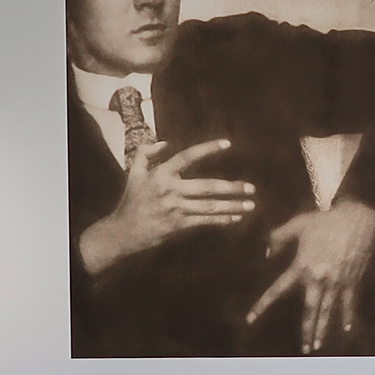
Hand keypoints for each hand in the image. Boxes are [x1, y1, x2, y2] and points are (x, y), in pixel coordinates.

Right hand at [79, 139, 255, 274]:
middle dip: (231, 188)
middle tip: (251, 188)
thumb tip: (165, 143)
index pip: (187, 156)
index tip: (227, 143)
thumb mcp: (134, 173)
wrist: (123, 231)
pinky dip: (222, 220)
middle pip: (207, 186)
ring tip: (250, 204)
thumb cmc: (131, 200)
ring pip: (209, 206)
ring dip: (232, 206)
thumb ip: (146, 153)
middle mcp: (170, 190)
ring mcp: (176, 209)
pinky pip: (205, 221)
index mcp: (160, 174)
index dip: (208, 149)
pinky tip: (236, 218)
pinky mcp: (178, 225)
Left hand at [247, 200, 374, 351]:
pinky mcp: (352, 279)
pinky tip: (347, 328)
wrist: (357, 218)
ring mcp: (337, 281)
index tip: (251, 319)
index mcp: (302, 265)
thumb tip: (267, 250)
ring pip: (329, 310)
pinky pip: (349, 301)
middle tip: (305, 347)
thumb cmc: (326, 221)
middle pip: (310, 309)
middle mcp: (318, 278)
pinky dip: (348, 315)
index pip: (278, 289)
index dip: (263, 305)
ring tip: (318, 344)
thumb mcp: (298, 224)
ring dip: (324, 329)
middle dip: (307, 330)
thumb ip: (278, 236)